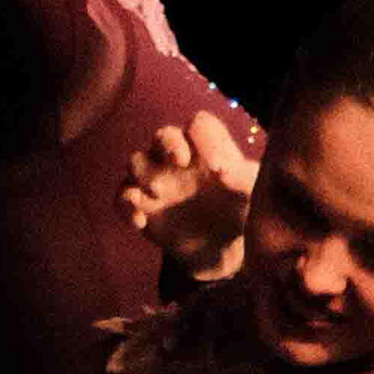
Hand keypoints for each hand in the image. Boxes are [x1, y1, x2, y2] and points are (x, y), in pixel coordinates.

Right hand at [125, 112, 256, 280]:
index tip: (220, 170)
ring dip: (143, 172)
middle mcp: (177, 157)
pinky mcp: (141, 204)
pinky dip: (126, 206)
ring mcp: (155, 179)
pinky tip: (140, 222)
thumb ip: (243, 180)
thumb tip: (225, 173)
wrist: (222, 248)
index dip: (207, 139)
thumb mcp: (251, 195)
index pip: (201, 124)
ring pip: (136, 161)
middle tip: (180, 161)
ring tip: (158, 191)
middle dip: (168, 144)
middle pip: (163, 135)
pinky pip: (122, 197)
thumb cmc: (240, 211)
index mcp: (207, 147)